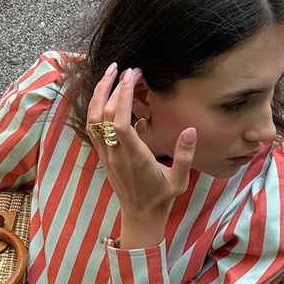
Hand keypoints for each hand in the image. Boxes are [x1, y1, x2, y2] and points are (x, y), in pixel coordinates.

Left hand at [86, 63, 196, 247]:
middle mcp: (115, 154)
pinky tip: (103, 92)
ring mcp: (106, 154)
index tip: (132, 75)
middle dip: (112, 87)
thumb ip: (185, 157)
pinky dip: (94, 106)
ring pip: (92, 119)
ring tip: (111, 73)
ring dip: (98, 93)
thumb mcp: (179, 182)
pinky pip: (92, 127)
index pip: (119, 122)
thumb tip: (191, 131)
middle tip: (126, 68)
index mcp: (134, 158)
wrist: (140, 215)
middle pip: (103, 115)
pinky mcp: (103, 154)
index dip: (122, 96)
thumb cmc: (161, 198)